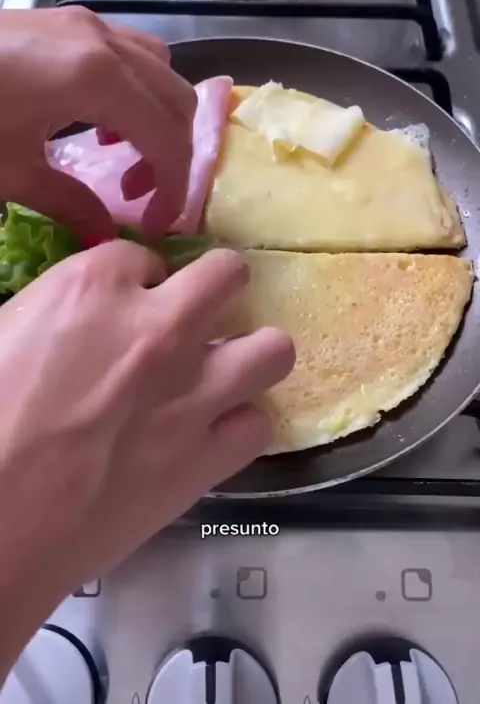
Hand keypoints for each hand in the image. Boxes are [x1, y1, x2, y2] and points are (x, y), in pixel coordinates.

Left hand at [0, 6, 195, 240]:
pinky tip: (97, 121)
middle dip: (170, 155)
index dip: (172, 188)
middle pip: (176, 101)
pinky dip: (134, 92)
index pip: (167, 138)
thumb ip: (69, 205)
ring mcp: (87, 24)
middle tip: (138, 198)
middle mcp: (105, 42)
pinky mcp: (68, 22)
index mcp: (98, 78)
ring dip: (156, 119)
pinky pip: (129, 55)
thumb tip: (106, 238)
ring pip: (159, 71)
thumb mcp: (11, 172)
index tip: (156, 225)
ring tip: (120, 157)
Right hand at [0, 244, 293, 673]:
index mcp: (93, 289)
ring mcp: (194, 394)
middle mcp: (159, 329)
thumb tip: (83, 314)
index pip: (141, 255)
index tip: (122, 307)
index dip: (133, 280)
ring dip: (249, 355)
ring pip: (273, 349)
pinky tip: (211, 434)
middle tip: (192, 318)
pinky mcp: (207, 459)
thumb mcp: (2, 333)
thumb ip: (56, 311)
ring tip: (222, 373)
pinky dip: (238, 426)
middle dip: (215, 288)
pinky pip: (259, 425)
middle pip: (229, 274)